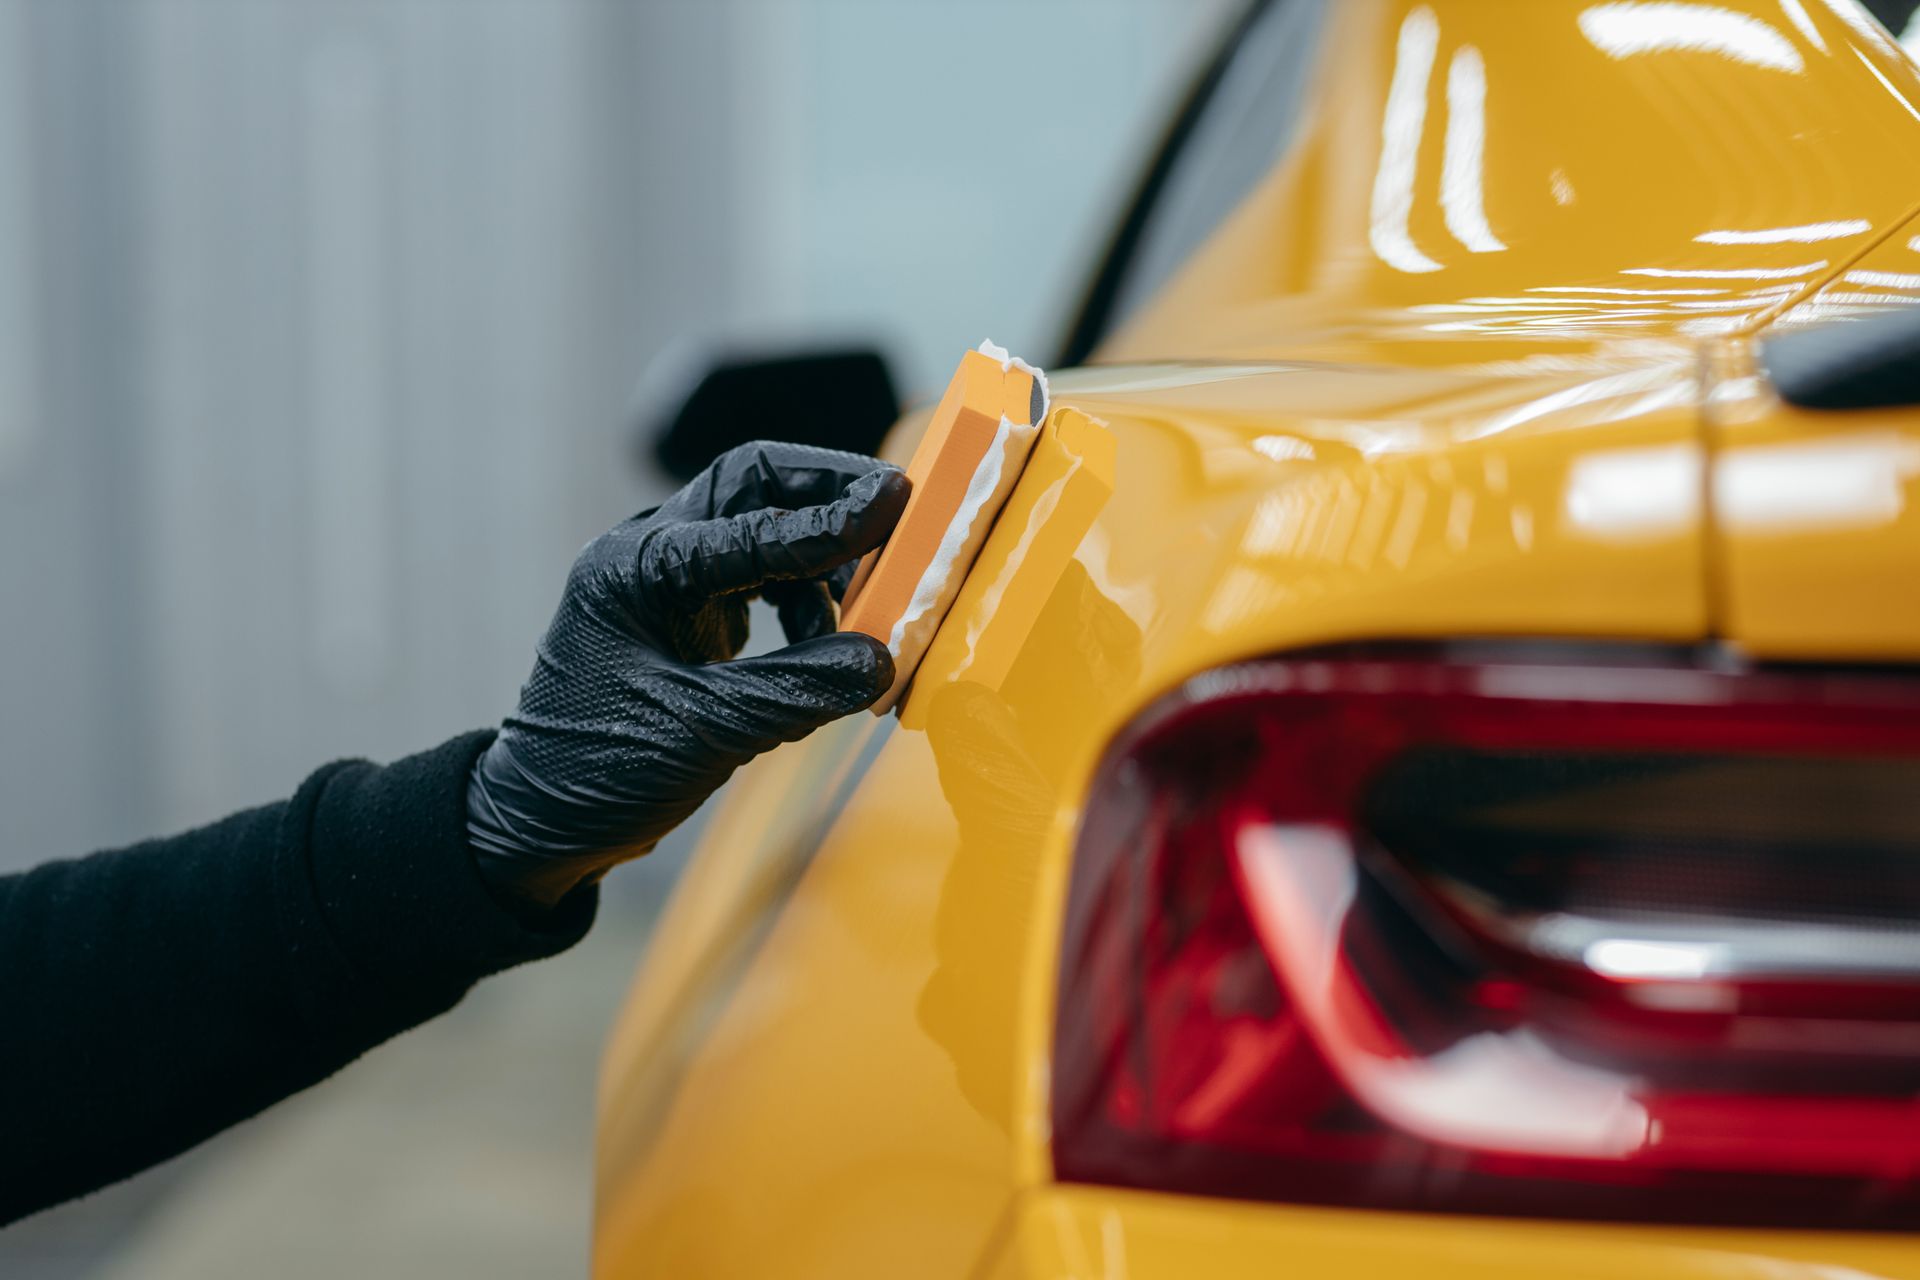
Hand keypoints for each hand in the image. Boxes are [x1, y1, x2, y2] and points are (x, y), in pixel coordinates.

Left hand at [467, 441, 909, 913]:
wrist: (541, 823)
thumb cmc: (596, 774)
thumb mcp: (704, 734)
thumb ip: (796, 692)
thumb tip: (883, 659)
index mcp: (632, 570)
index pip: (747, 525)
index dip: (828, 522)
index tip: (896, 508)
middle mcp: (645, 556)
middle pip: (750, 485)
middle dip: (826, 491)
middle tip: (897, 507)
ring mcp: (664, 581)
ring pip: (759, 527)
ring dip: (819, 561)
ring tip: (860, 617)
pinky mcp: (685, 614)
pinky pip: (758, 578)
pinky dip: (801, 601)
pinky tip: (823, 646)